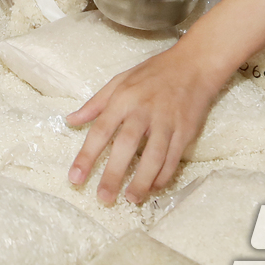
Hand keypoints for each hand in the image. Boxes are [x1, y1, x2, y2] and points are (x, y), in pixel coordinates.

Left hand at [66, 44, 224, 203]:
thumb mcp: (120, 81)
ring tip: (131, 199)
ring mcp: (167, 121)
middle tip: (104, 198)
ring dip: (142, 180)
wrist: (194, 65)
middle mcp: (144, 111)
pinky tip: (153, 187)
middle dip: (114, 173)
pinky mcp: (186, 130)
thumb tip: (70, 120)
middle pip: (126, 145)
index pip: (101, 130)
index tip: (75, 178)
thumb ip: (95, 103)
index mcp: (123, 98)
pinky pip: (174, 158)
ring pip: (154, 156)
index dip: (87, 155)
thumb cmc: (153, 73)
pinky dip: (164, 175)